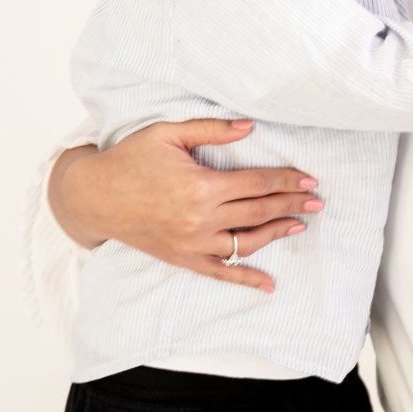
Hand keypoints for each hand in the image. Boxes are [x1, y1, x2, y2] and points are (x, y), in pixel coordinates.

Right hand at [48, 118, 322, 292]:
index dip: (286, 180)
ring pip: (246, 242)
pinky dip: (246, 279)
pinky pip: (221, 273)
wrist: (94, 196)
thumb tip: (251, 126)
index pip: (257, 183)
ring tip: (300, 225)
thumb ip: (212, 130)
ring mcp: (192, 243)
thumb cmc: (130, 159)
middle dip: (291, 205)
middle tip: (317, 201)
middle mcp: (200, 219)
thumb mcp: (168, 134)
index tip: (309, 179)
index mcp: (201, 186)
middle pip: (258, 212)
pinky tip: (269, 284)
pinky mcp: (183, 258)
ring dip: (277, 233)